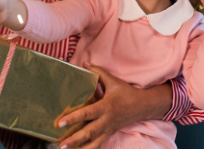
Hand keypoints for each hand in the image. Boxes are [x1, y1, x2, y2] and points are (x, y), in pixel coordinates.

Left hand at [56, 62, 170, 148]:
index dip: (73, 118)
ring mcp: (108, 129)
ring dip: (79, 148)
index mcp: (105, 107)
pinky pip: (99, 144)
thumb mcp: (113, 81)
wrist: (143, 106)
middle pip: (88, 133)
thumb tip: (84, 63)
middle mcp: (106, 121)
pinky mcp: (110, 134)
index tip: (60, 123)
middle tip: (60, 144)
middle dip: (74, 139)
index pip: (87, 114)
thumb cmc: (126, 92)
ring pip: (93, 143)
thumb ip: (98, 72)